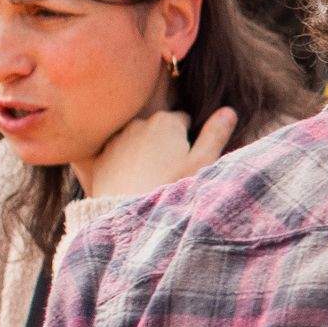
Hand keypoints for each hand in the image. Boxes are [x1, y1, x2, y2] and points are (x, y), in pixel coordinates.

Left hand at [76, 106, 235, 203]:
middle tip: (171, 171)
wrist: (130, 215)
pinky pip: (114, 154)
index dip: (189, 138)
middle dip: (165, 142)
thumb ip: (216, 134)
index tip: (189, 158)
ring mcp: (115, 139)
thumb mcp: (204, 163)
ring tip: (150, 179)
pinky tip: (130, 182)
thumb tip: (228, 110)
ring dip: (143, 151)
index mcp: (167, 121)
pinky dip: (122, 162)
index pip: (184, 120)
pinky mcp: (98, 157)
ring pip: (136, 140)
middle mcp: (138, 123)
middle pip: (158, 128)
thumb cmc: (172, 188)